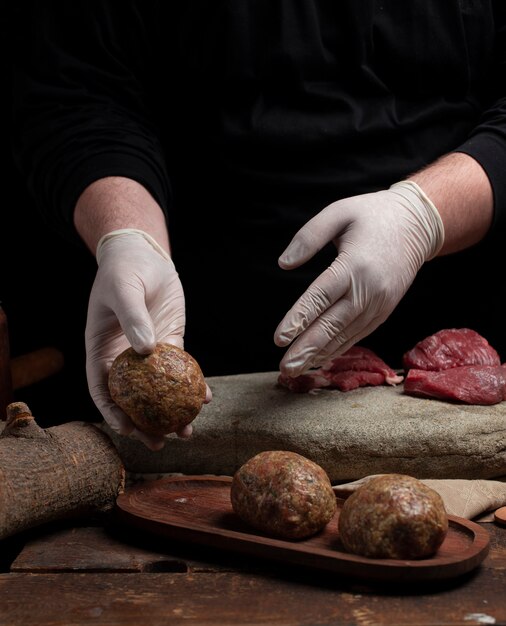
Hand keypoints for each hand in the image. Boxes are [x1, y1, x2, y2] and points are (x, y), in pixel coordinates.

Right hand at [85, 229, 207, 449]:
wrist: (144, 255)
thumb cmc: (124, 270)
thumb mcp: (124, 290)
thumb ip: (132, 317)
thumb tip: (145, 351)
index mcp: (102, 350)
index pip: (102, 388)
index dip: (112, 412)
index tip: (127, 429)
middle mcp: (124, 358)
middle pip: (132, 399)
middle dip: (144, 424)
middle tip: (160, 443)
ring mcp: (148, 353)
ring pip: (159, 390)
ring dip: (171, 412)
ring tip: (186, 431)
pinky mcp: (170, 343)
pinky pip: (181, 370)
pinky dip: (192, 385)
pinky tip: (206, 397)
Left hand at [274, 181, 443, 375]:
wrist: (418, 224)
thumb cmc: (372, 215)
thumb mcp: (339, 212)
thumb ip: (309, 236)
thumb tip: (284, 264)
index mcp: (355, 265)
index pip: (321, 297)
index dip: (299, 319)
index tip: (279, 339)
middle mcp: (369, 290)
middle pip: (332, 324)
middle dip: (307, 348)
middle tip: (285, 368)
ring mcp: (379, 304)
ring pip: (345, 335)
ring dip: (319, 354)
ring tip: (296, 370)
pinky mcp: (384, 311)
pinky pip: (358, 334)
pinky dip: (338, 349)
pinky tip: (320, 359)